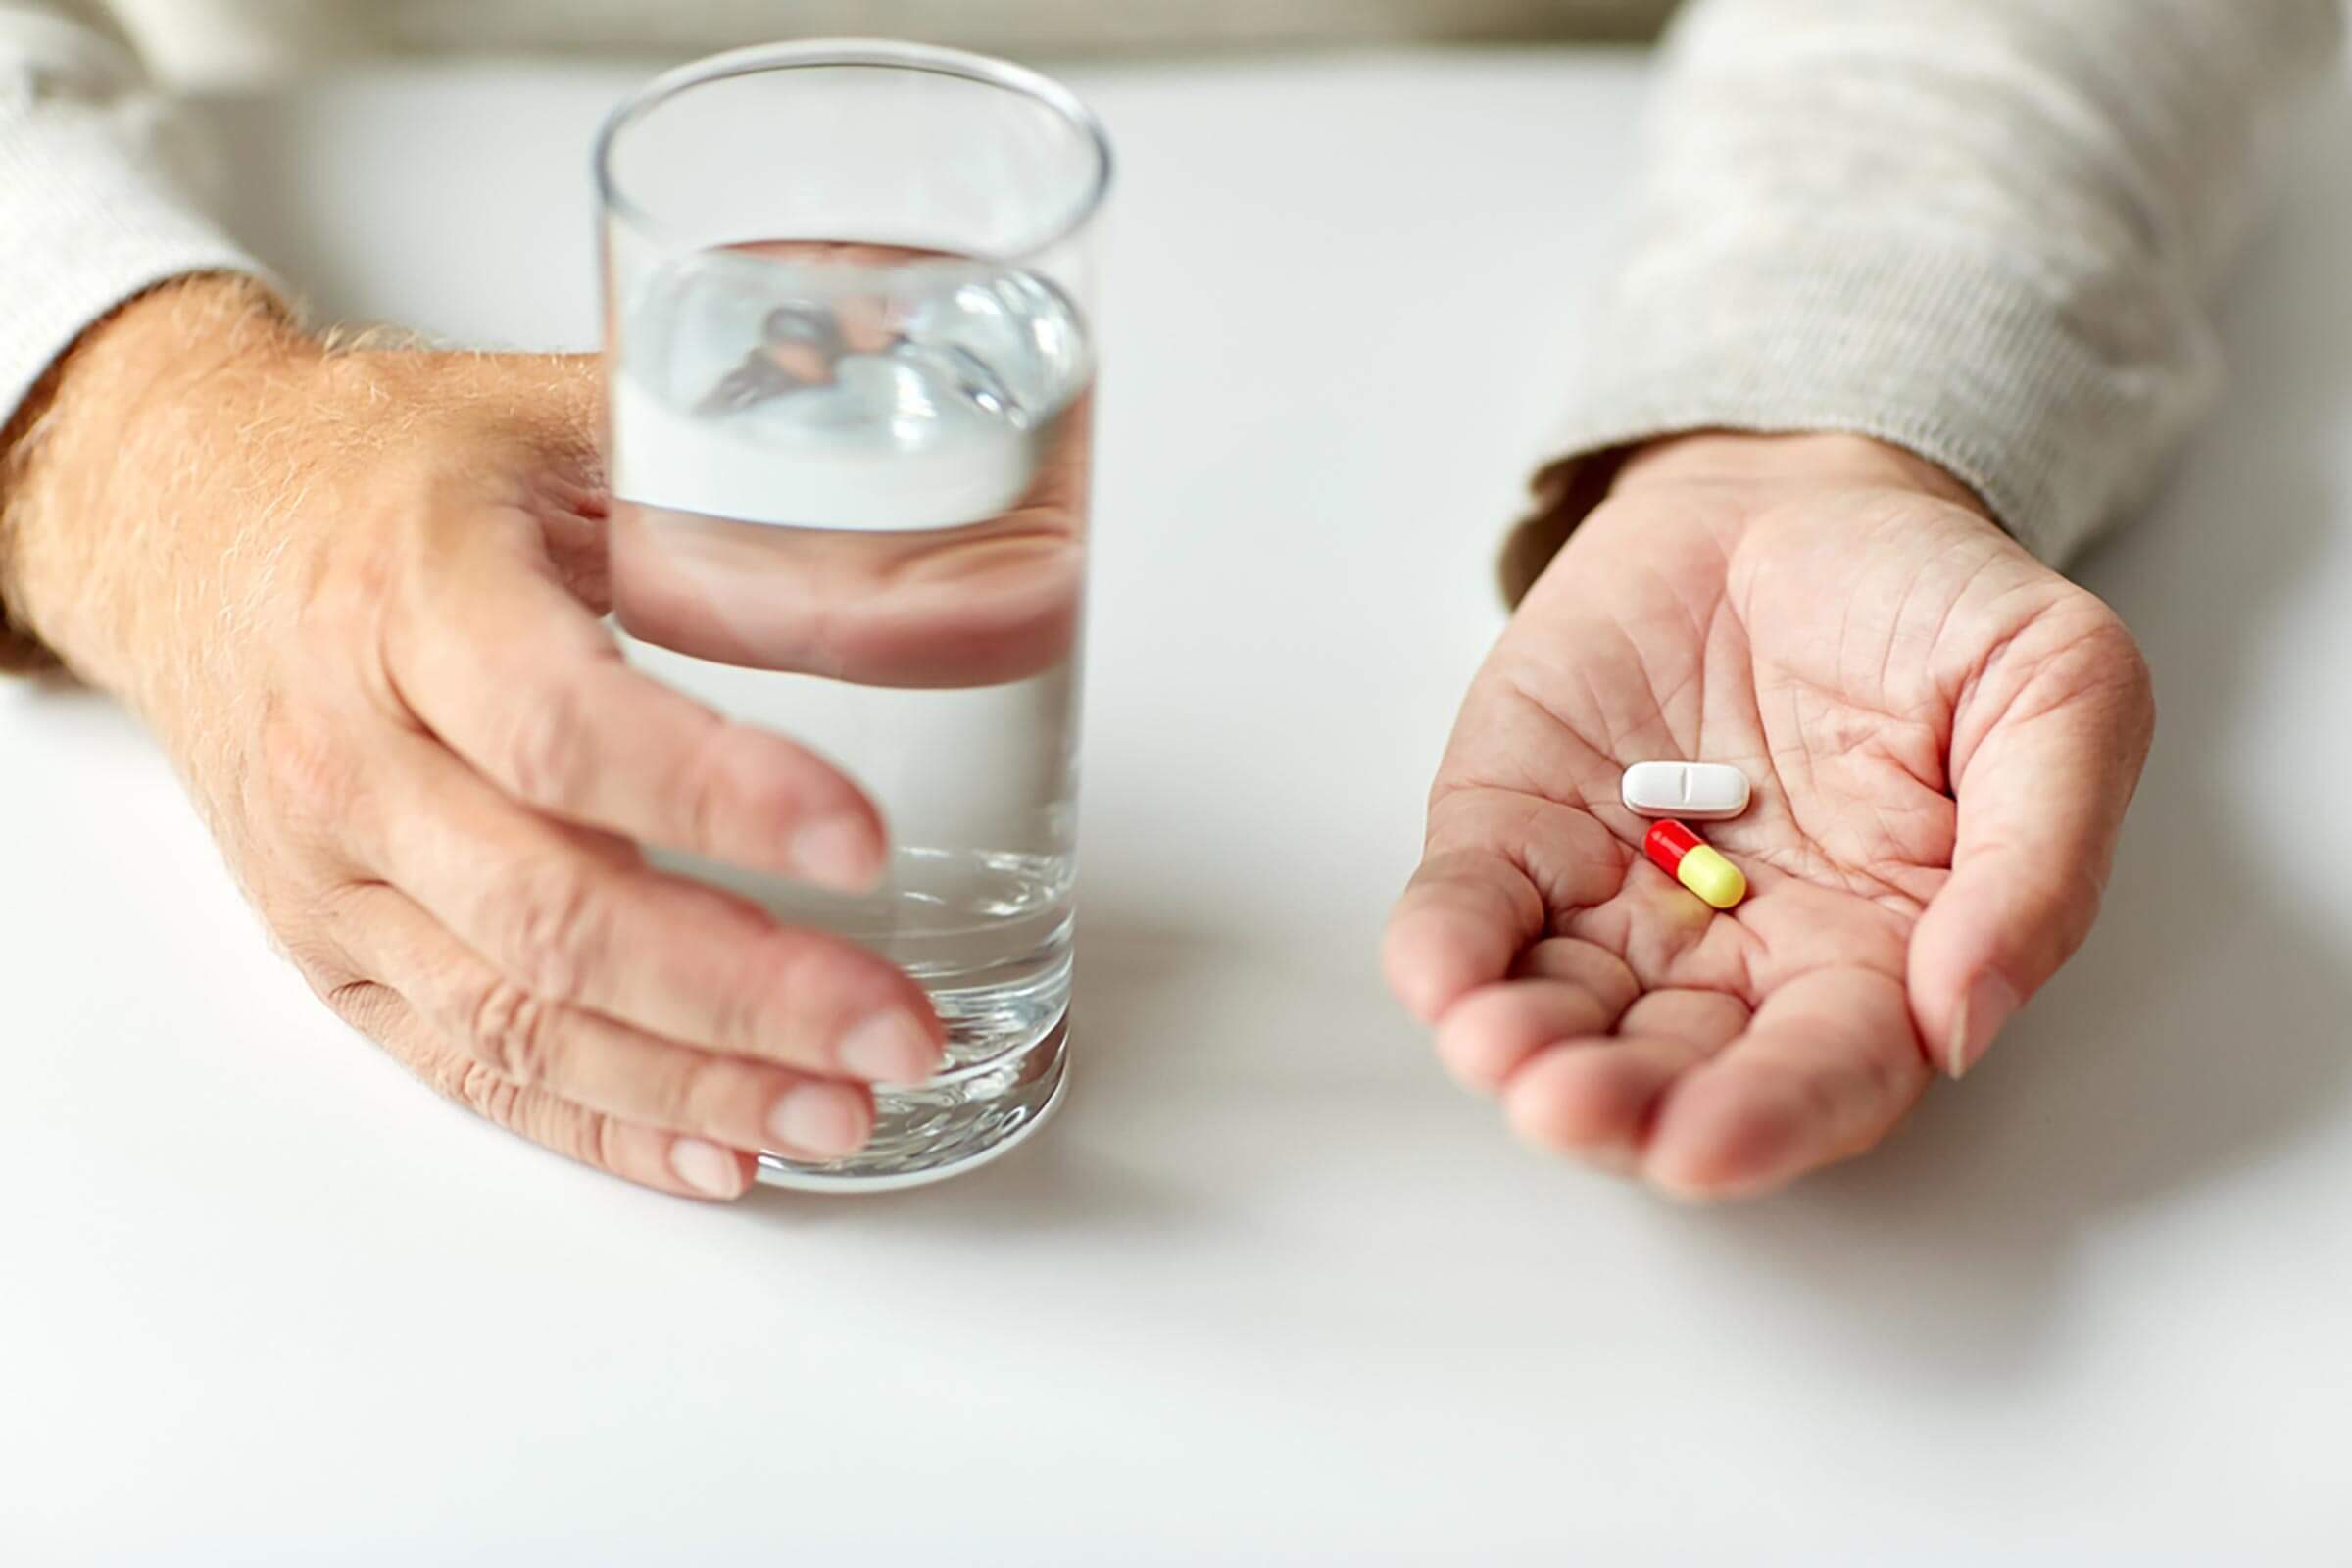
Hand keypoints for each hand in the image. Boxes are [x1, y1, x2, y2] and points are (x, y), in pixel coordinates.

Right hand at [0, 278, 947, 1197]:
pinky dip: (601, 1122)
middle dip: (741, 990)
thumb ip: (749, 499)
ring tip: (843, 1112)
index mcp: (411, 595)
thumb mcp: (564, 426)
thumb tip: (986, 553)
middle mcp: (351, 751)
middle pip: (548, 910)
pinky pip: (462, 1066)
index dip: (716, 796)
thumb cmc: (394, 466)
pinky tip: (719, 1152)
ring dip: (691, 1083)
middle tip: (896, 1025)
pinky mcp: (331, 953)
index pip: (561, 726)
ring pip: (510, 1017)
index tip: (861, 842)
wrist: (186, 516)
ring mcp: (329, 873)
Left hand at [1383, 432, 2154, 1198]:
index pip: (1824, 1074)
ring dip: (1521, 1047)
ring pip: (1562, 1012)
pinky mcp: (1516, 833)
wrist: (1790, 493)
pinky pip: (1472, 909)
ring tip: (1497, 1051)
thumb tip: (1963, 1019)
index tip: (1705, 1146)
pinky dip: (1446, 949)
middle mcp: (1733, 958)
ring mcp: (1613, 901)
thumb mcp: (2058, 690)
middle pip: (1674, 1072)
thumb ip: (2039, 858)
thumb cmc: (1931, 601)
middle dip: (1619, 1107)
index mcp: (1876, 954)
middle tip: (1572, 1108)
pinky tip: (1439, 975)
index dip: (1768, 1120)